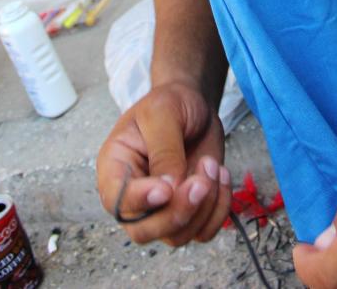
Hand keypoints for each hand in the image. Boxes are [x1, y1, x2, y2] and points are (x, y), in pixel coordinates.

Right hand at [97, 80, 231, 245]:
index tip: (166, 188)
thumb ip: (164, 150)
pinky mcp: (189, 211)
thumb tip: (169, 190)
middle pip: (144, 230)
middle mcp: (135, 196)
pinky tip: (221, 175)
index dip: (140, 201)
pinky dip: (218, 210)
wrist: (195, 105)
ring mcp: (162, 208)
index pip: (117, 201)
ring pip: (177, 234)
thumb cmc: (170, 103)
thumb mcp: (163, 113)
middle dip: (178, 211)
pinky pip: (203, 232)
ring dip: (204, 206)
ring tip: (212, 165)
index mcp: (115, 168)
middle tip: (202, 181)